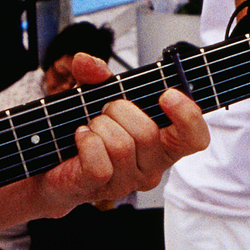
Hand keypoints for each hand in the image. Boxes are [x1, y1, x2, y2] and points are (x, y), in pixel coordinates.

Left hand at [31, 54, 207, 213]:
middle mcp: (151, 166)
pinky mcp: (102, 187)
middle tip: (106, 111)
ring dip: (98, 126)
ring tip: (91, 127)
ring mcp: (128, 181)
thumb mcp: (96, 95)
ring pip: (121, 145)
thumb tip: (85, 62)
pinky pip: (99, 161)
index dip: (188, 116)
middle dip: (119, 109)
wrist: (54, 163)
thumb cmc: (89, 130)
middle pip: (147, 132)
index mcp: (163, 143)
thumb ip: (96, 75)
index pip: (195, 139)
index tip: (167, 95)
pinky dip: (85, 141)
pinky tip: (80, 137)